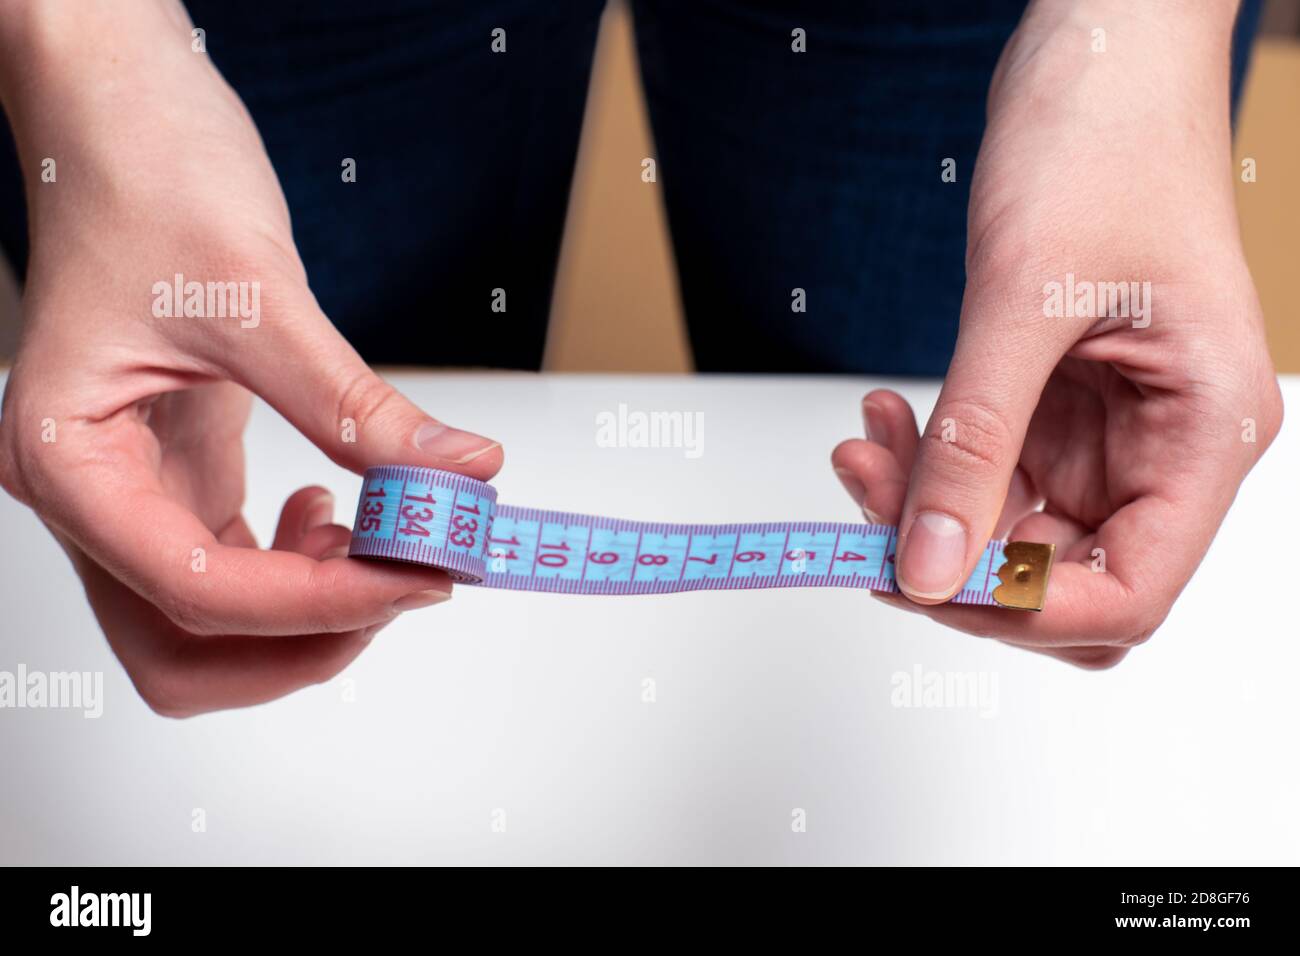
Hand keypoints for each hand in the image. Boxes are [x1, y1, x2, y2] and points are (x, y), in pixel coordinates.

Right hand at [0, 1, 501, 714]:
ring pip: (208, 621)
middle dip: (300, 639)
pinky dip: (300, 571)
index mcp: (67, 458)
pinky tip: (345, 516)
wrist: (122, 111)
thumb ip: (356, 405)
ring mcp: (130, 487)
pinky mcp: (177, 469)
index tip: (417, 574)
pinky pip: (234, 565)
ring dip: (305, 615)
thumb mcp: (259, 296)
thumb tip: (460, 474)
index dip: (315, 601)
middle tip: (404, 583)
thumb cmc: (146, 175)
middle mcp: (88, 492)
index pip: (190, 587)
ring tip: (387, 549)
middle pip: (183, 645)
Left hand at [832, 0, 1281, 666]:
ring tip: (865, 447)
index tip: (922, 581)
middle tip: (870, 512)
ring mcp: (1108, 429)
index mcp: (1203, 430)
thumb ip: (974, 443)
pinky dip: (928, 461)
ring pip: (1008, 528)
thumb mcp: (1023, 300)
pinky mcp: (1056, 403)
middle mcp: (1163, 445)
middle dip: (956, 554)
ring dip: (926, 505)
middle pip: (1060, 572)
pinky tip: (885, 422)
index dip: (1023, 610)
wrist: (1095, 52)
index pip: (1129, 589)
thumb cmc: (1103, 140)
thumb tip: (929, 566)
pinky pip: (985, 470)